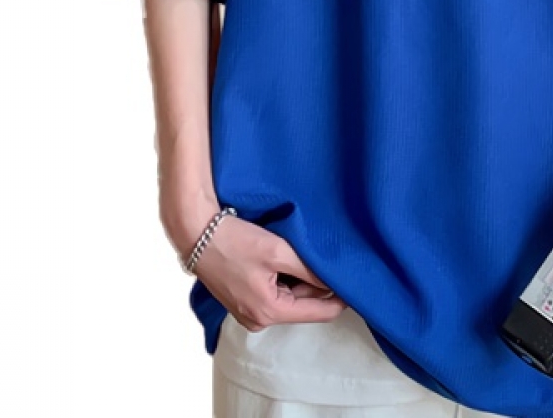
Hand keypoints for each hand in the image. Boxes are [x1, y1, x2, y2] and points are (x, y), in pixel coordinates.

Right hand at [165, 196, 346, 331]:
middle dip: (319, 284)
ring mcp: (249, 312)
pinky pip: (275, 293)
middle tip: (328, 256)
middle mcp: (259, 319)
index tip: (356, 280)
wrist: (196, 233)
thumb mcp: (279, 252)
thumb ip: (310, 270)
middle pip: (305, 305)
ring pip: (291, 298)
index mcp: (269, 312)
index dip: (341, 298)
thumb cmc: (236, 240)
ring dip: (301, 279)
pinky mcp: (243, 300)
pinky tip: (285, 257)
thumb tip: (336, 281)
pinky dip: (285, 278)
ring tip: (304, 253)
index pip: (320, 313)